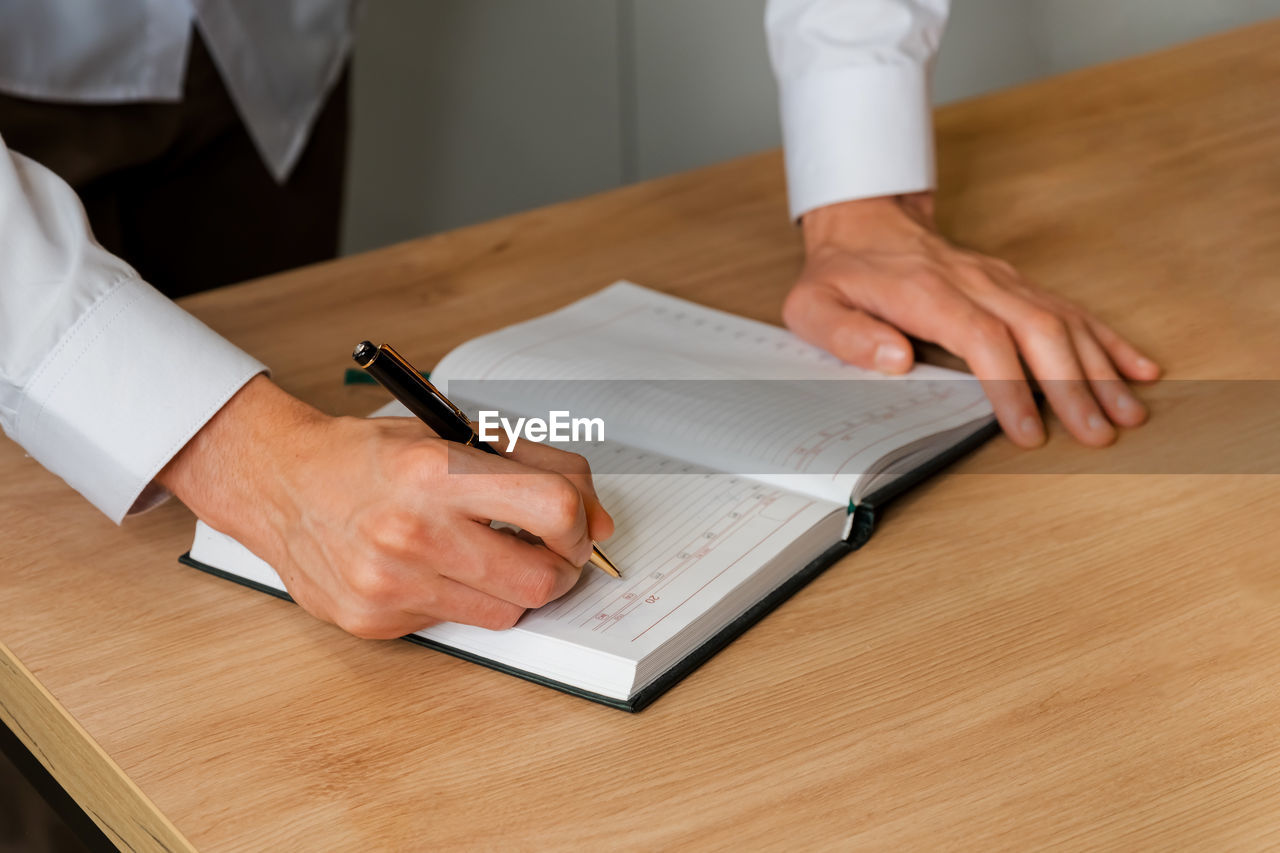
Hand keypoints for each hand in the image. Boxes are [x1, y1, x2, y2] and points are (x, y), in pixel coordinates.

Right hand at [159, 376, 613, 637]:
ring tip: (490, 557)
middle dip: (561, 569)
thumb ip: (532, 467)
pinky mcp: (374, 620)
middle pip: (539, 579)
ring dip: (514, 589)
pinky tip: (435, 570)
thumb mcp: (451, 436)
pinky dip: (461, 600)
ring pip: (505, 613)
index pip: (554, 508)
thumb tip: (594, 517)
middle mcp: (412, 532)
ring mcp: (391, 584)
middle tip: (552, 553)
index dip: (582, 521)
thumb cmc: (369, 457)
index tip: (579, 524)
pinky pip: (454, 624)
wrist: (281, 484)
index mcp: (436, 472)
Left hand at [783, 194, 1160, 446]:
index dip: (1010, 386)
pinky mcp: (1015, 283)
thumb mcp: (813, 306)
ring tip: (1128, 413)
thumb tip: (895, 359)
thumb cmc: (839, 273)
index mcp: (926, 293)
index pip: (982, 339)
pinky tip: (1137, 369)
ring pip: (1063, 319)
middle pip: (1038, 330)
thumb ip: (847, 335)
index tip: (1028, 430)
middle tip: (1096, 434)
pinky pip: (1069, 308)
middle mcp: (974, 282)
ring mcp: (1000, 280)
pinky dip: (1107, 340)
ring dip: (1099, 368)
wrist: (863, 220)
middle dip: (1073, 385)